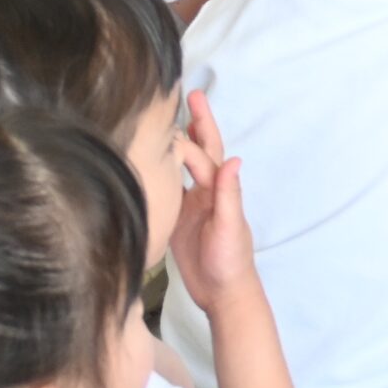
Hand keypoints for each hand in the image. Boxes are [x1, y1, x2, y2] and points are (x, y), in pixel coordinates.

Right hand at [170, 91, 261, 314]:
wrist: (223, 292)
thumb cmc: (230, 261)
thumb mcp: (230, 228)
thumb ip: (230, 196)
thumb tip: (234, 160)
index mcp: (218, 191)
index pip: (202, 159)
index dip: (189, 142)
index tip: (172, 121)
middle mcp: (206, 191)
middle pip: (200, 150)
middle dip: (197, 123)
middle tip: (190, 94)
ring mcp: (192, 203)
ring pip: (185, 166)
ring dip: (181, 141)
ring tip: (172, 118)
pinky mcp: (178, 219)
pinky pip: (171, 189)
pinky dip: (164, 172)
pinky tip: (153, 161)